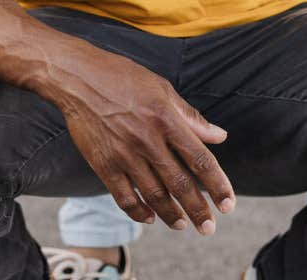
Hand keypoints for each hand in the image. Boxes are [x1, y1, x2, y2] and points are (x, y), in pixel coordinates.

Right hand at [57, 49, 234, 233]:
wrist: (79, 78)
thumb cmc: (123, 77)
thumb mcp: (162, 89)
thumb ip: (191, 116)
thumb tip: (219, 136)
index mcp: (166, 118)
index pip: (199, 158)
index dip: (217, 184)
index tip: (228, 203)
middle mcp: (148, 139)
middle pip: (180, 183)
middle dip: (198, 209)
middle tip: (209, 228)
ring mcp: (124, 154)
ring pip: (154, 195)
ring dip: (171, 214)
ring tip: (182, 225)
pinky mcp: (103, 164)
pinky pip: (124, 197)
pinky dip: (139, 211)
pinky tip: (150, 217)